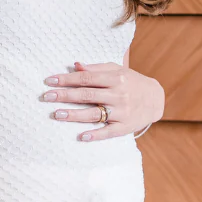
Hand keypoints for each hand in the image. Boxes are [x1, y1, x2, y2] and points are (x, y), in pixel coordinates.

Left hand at [41, 61, 163, 141]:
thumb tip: (75, 65)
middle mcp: (118, 94)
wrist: (156, 99)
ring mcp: (122, 112)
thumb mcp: (117, 70)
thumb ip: (96, 68)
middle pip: (87, 95)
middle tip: (46, 96)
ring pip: (94, 114)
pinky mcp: (125, 127)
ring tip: (57, 114)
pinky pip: (108, 132)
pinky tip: (82, 136)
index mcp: (115, 78)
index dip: (67, 79)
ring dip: (74, 114)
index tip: (49, 81)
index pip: (86, 78)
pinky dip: (95, 135)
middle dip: (65, 95)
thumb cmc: (131, 82)